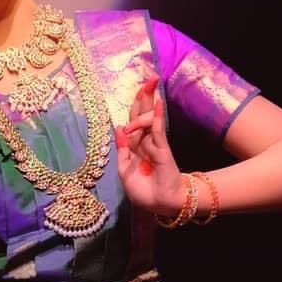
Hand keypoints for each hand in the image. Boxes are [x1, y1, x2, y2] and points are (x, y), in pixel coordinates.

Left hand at [115, 72, 183, 214]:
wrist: (161, 203)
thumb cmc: (144, 189)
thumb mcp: (125, 169)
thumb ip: (122, 149)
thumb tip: (119, 126)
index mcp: (135, 145)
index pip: (134, 119)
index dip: (137, 104)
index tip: (141, 89)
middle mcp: (145, 141)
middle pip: (144, 113)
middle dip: (146, 96)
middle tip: (151, 78)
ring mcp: (155, 143)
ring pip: (149, 120)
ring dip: (143, 112)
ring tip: (143, 116)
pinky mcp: (162, 149)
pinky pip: (158, 131)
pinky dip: (157, 118)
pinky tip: (159, 104)